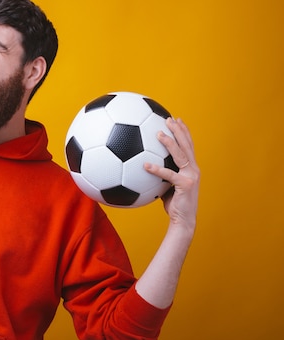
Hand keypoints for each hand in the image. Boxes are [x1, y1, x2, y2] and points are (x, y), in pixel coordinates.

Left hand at [145, 117, 199, 231]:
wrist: (183, 221)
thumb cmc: (174, 204)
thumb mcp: (167, 186)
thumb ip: (161, 174)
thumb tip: (144, 165)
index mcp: (191, 168)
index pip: (188, 145)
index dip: (184, 131)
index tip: (177, 119)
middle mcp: (194, 170)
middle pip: (187, 145)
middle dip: (179, 130)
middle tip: (169, 119)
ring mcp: (191, 176)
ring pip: (180, 155)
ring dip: (169, 143)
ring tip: (158, 133)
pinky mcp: (185, 185)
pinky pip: (168, 174)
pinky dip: (156, 169)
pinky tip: (145, 165)